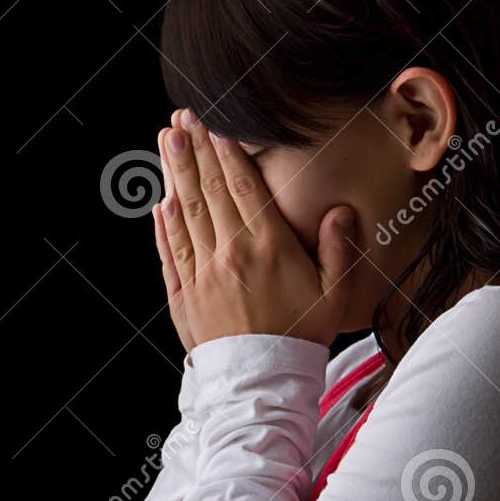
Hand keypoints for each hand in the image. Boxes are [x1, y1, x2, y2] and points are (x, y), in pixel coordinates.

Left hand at [156, 108, 356, 348]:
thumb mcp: (334, 294)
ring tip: (167, 142)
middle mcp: (230, 254)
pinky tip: (160, 201)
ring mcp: (202, 274)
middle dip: (195, 150)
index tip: (215, 121)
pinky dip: (164, 225)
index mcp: (267, 247)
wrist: (263, 382)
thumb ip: (337, 249)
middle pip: (208, 191)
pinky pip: (171, 252)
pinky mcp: (184, 296)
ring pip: (185, 214)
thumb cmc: (302, 337)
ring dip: (174, 175)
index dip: (227, 151)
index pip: (242, 186)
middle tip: (182, 118)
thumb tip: (340, 209)